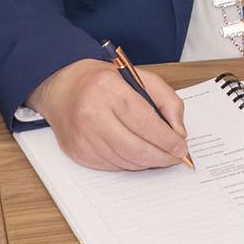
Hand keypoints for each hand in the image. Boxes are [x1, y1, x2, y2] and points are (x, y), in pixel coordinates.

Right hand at [35, 55, 188, 170]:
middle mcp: (92, 114)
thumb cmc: (102, 82)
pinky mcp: (78, 152)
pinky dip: (130, 163)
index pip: (145, 122)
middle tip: (175, 158)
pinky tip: (137, 155)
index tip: (181, 148)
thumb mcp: (139, 77)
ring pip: (126, 161)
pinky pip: (112, 166)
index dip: (167, 139)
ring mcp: (83, 136)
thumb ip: (166, 100)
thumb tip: (178, 132)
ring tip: (159, 156)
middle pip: (136, 148)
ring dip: (147, 162)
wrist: (61, 88)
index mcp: (108, 89)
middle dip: (162, 157)